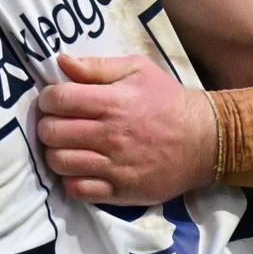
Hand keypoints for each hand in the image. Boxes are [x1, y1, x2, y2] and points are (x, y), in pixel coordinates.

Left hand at [35, 54, 217, 205]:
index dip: (48, 98)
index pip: (59, 100)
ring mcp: (115, 167)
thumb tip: (61, 61)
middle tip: (56, 123)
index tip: (53, 100)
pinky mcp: (121, 192)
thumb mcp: (138, 70)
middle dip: (47, 125)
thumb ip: (98, 66)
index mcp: (113, 102)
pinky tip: (78, 169)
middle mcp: (111, 136)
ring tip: (65, 146)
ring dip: (54, 153)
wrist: (205, 140)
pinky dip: (70, 180)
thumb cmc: (168, 101)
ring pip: (60, 162)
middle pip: (53, 132)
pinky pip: (78, 190)